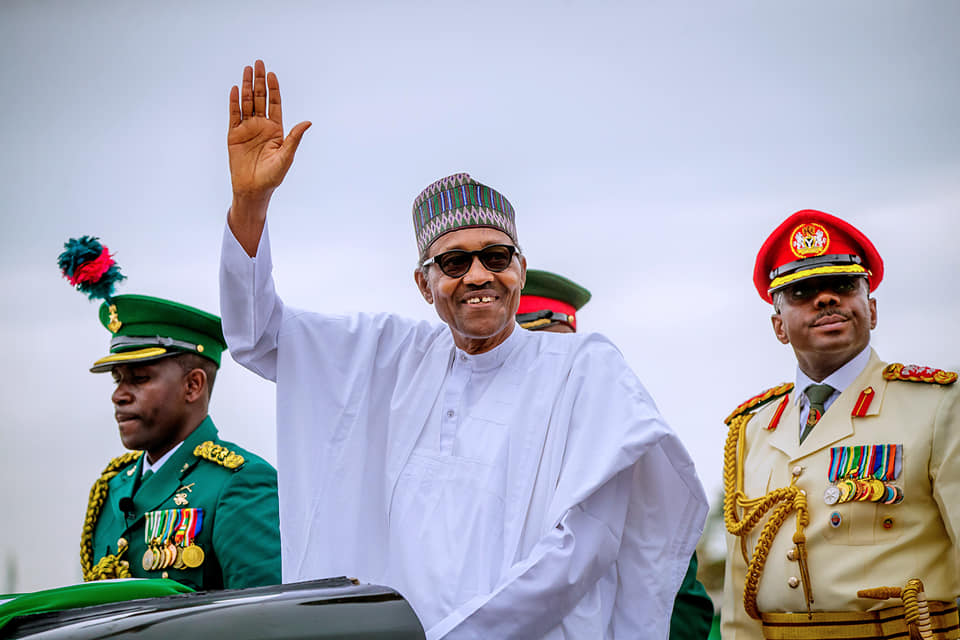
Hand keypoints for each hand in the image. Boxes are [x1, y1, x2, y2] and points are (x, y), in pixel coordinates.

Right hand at [228, 60, 310, 200]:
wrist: (253, 189)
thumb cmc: (273, 176)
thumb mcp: (286, 156)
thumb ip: (294, 138)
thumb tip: (308, 122)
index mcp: (275, 129)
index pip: (275, 104)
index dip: (273, 89)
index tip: (272, 74)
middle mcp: (261, 126)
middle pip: (260, 98)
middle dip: (259, 81)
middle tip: (258, 63)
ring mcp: (247, 129)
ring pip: (246, 103)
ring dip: (246, 86)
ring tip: (246, 70)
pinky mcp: (234, 135)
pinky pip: (234, 115)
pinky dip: (234, 102)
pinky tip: (234, 89)